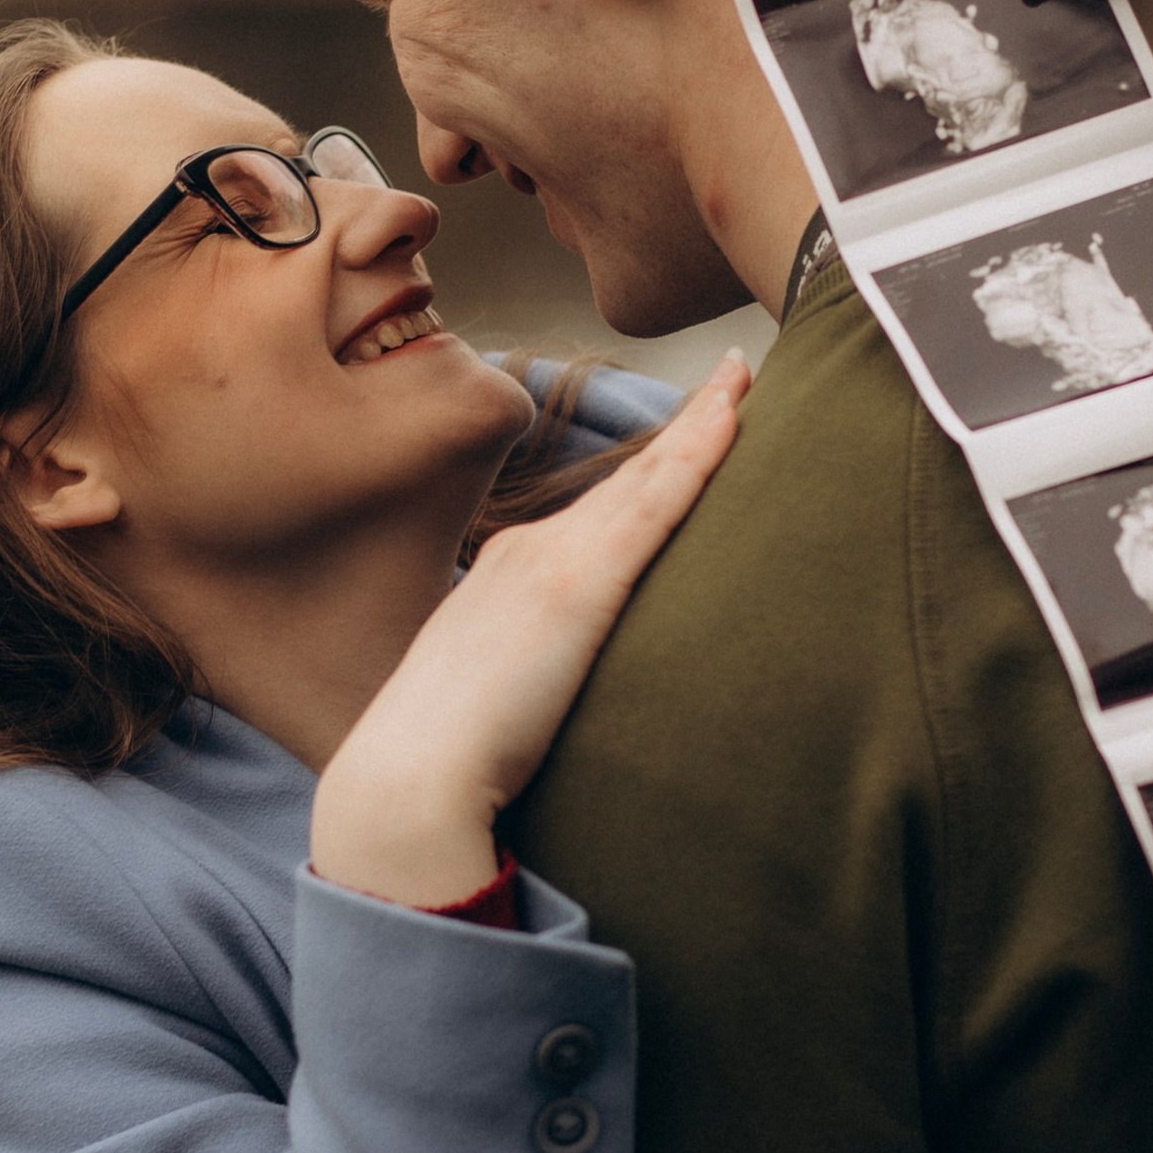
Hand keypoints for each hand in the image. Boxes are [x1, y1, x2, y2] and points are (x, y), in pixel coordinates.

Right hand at [310, 353, 749, 907]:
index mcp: (508, 577)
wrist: (412, 777)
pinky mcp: (582, 583)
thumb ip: (526, 684)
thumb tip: (551, 702)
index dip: (646, 469)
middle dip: (683, 428)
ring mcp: (555, 560)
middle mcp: (531, 551)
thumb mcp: (489, 702)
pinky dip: (696, 454)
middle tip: (731, 376)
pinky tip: (730, 417)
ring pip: (647, 479)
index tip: (686, 432)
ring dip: (701, 425)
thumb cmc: (443, 764)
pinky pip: (656, 504)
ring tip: (740, 378)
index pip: (596, 513)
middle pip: (626, 482)